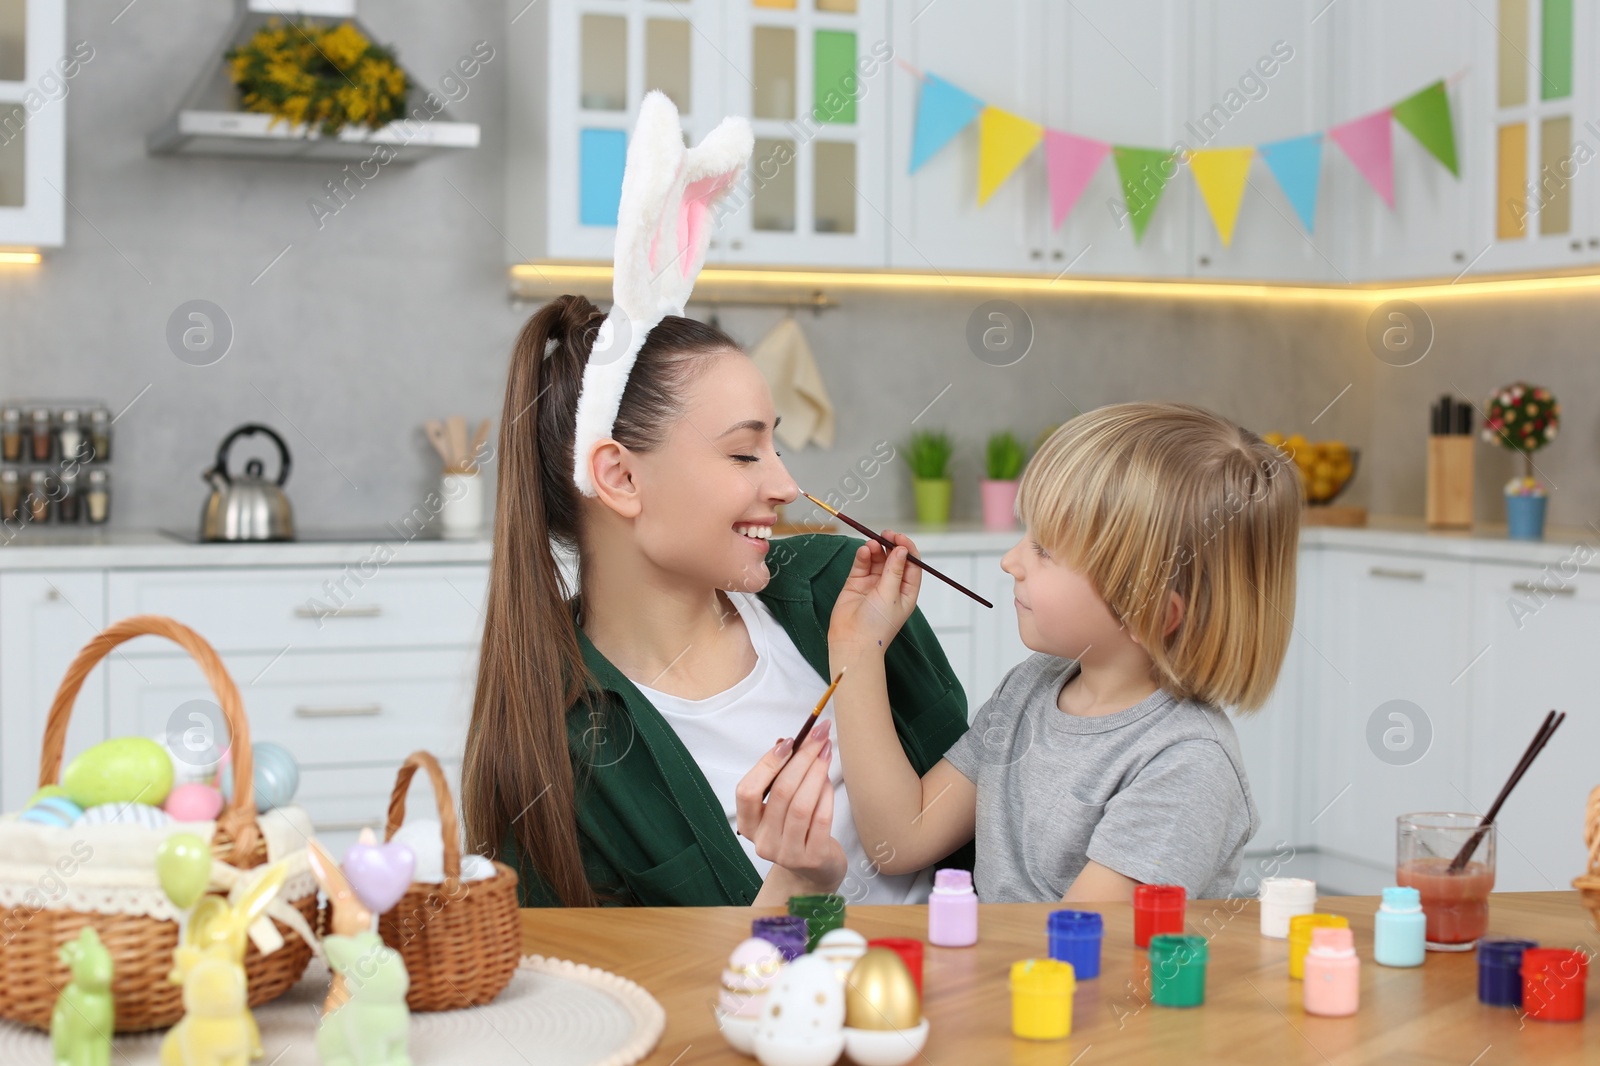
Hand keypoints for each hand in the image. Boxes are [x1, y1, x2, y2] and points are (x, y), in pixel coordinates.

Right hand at [735, 719, 845, 894]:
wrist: (814, 871)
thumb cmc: (796, 829)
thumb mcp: (780, 806)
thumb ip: (778, 777)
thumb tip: (786, 742)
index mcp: (748, 825)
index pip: (747, 791)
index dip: (767, 764)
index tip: (789, 741)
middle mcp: (763, 841)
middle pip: (780, 793)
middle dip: (802, 759)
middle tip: (818, 736)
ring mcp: (787, 853)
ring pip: (801, 805)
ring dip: (816, 773)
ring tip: (826, 753)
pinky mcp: (812, 858)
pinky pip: (821, 819)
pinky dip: (826, 795)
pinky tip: (829, 781)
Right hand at [828, 530, 921, 657]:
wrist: (852, 641)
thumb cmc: (876, 625)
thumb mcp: (890, 595)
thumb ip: (895, 570)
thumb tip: (902, 550)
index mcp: (906, 592)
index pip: (912, 565)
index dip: (907, 549)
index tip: (900, 538)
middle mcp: (891, 586)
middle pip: (894, 559)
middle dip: (891, 545)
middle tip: (886, 534)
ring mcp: (873, 584)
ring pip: (877, 560)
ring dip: (875, 549)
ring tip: (871, 544)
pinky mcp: (856, 584)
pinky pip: (862, 565)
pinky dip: (863, 556)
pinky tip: (863, 551)